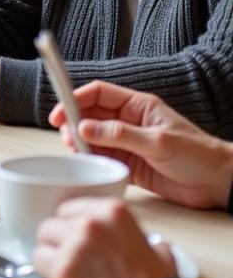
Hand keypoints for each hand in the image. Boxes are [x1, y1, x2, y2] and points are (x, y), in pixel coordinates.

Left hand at [33, 197, 176, 277]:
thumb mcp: (156, 250)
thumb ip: (137, 238)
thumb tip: (142, 241)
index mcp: (112, 212)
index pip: (70, 208)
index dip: (71, 225)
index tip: (74, 237)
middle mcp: (90, 223)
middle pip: (53, 223)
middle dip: (58, 240)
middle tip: (69, 257)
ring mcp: (74, 246)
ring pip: (43, 242)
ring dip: (50, 255)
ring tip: (66, 271)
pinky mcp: (62, 270)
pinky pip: (39, 262)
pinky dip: (47, 272)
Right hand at [49, 81, 232, 209]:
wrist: (219, 184)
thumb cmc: (198, 156)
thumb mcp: (158, 142)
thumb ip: (120, 135)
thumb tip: (85, 129)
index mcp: (137, 106)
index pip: (99, 94)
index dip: (76, 99)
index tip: (60, 113)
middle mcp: (129, 122)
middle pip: (91, 115)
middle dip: (74, 124)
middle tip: (67, 137)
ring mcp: (128, 143)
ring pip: (93, 138)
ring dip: (81, 144)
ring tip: (77, 152)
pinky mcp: (129, 164)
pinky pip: (102, 159)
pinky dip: (92, 161)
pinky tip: (89, 165)